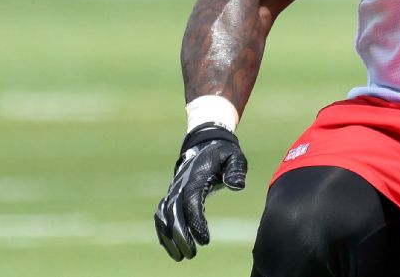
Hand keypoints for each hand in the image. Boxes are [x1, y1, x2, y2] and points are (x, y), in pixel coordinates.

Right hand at [154, 125, 247, 260]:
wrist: (205, 143)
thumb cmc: (223, 152)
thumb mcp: (234, 156)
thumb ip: (236, 170)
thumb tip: (237, 186)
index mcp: (195, 178)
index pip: (191, 204)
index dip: (195, 223)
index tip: (204, 241)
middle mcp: (180, 185)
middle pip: (174, 214)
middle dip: (180, 236)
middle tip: (191, 254)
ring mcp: (174, 190)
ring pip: (163, 216)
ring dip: (168, 237)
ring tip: (180, 256)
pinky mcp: (172, 194)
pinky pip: (162, 215)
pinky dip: (163, 231)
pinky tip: (171, 247)